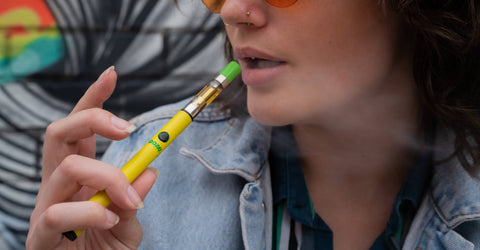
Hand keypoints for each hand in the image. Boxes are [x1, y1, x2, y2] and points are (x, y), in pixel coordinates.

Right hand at [26, 67, 157, 248]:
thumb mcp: (128, 224)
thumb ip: (134, 198)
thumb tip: (151, 170)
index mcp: (78, 178)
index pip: (79, 130)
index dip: (92, 100)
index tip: (112, 75)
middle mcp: (58, 186)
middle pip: (58, 133)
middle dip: (93, 119)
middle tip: (128, 129)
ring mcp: (46, 207)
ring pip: (67, 167)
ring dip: (108, 177)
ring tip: (129, 200)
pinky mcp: (39, 234)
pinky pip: (57, 211)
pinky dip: (91, 211)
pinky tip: (109, 219)